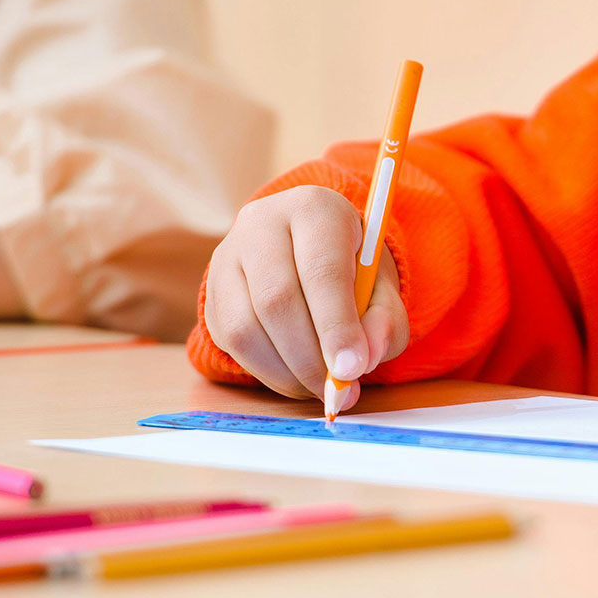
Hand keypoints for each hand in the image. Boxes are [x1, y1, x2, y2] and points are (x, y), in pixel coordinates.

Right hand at [203, 185, 408, 409]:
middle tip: (338, 389)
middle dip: (310, 357)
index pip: (321, 270)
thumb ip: (384, 320)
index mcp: (314, 208)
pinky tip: (295, 375)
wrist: (306, 249)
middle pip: (277, 299)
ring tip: (320, 386)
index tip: (351, 370)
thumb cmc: (351, 268)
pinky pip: (231, 342)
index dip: (336, 325)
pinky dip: (267, 372)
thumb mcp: (382, 285)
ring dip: (287, 371)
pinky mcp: (213, 292)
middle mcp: (262, 223)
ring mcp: (228, 256)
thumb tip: (363, 358)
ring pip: (246, 326)